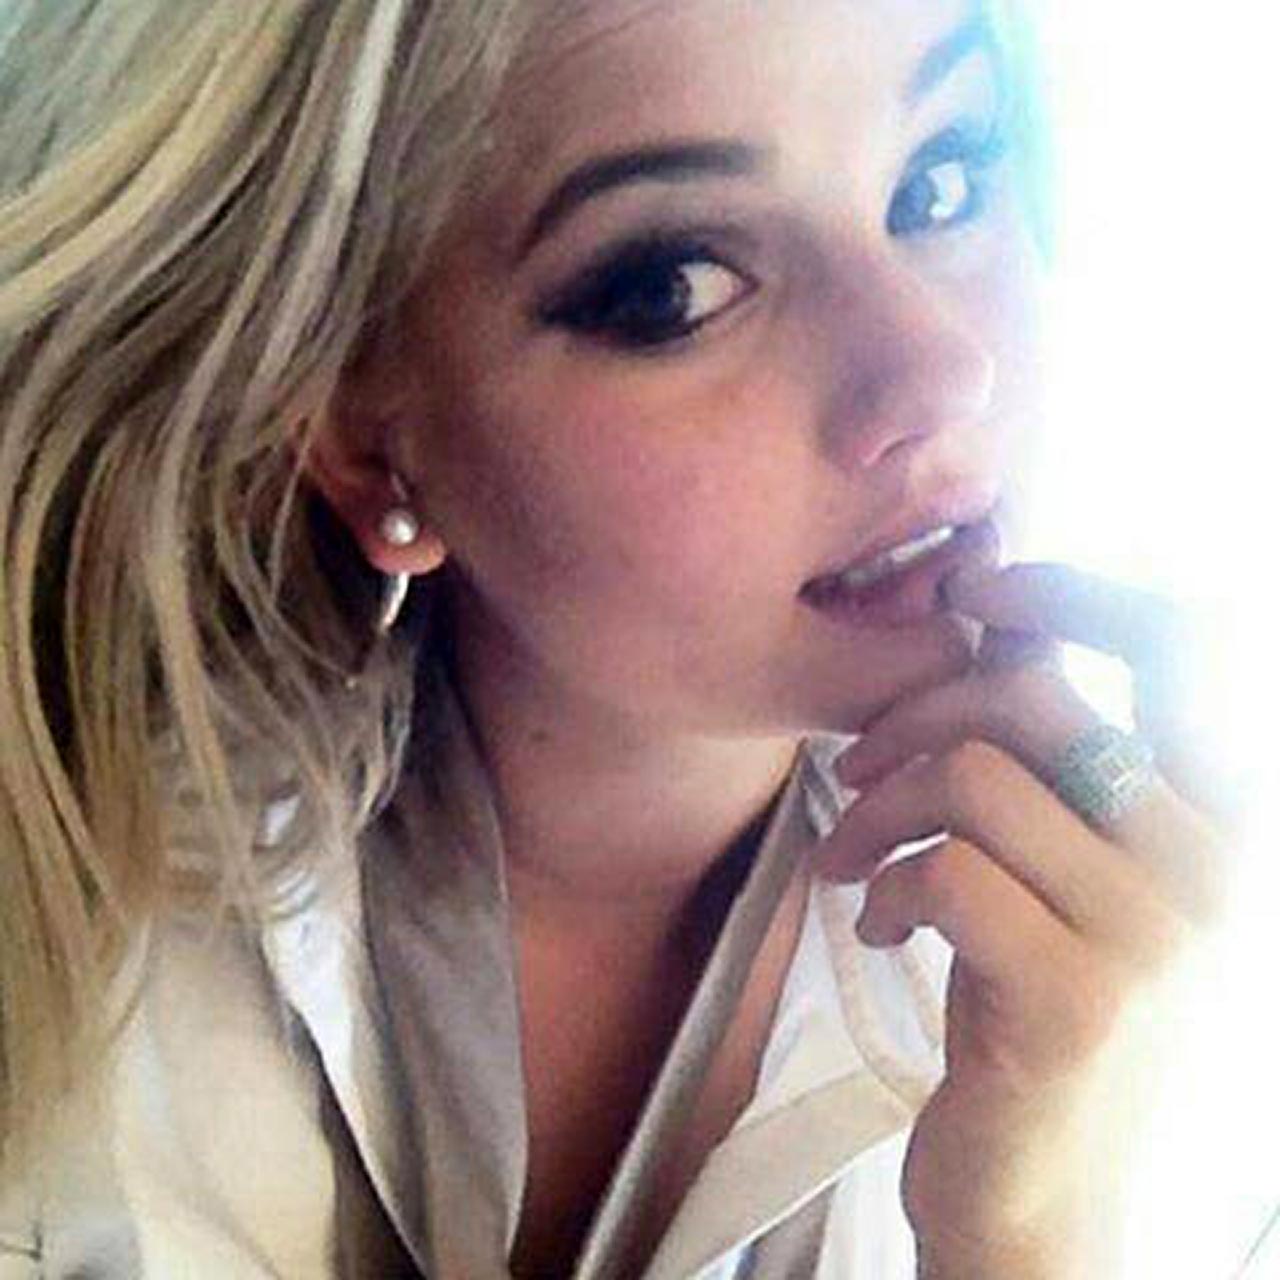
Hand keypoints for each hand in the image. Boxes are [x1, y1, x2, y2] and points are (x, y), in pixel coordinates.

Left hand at [813, 561, 1235, 1277]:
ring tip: (852, 858)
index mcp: (1212, 812)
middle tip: (857, 771)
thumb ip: (1044, 758)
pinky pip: (948, 871)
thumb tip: (982, 622)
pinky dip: (883, 885)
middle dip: (913, 718)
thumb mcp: (1058, 865)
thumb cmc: (1032, 997)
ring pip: (976, 778)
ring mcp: (1153, 935)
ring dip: (880, 809)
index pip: (1186, 646)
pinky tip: (878, 924)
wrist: (1036, 1177)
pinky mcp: (1077, 1001)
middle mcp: (1210, 863)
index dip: (1077, 590)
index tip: (979, 588)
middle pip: (1036, 700)